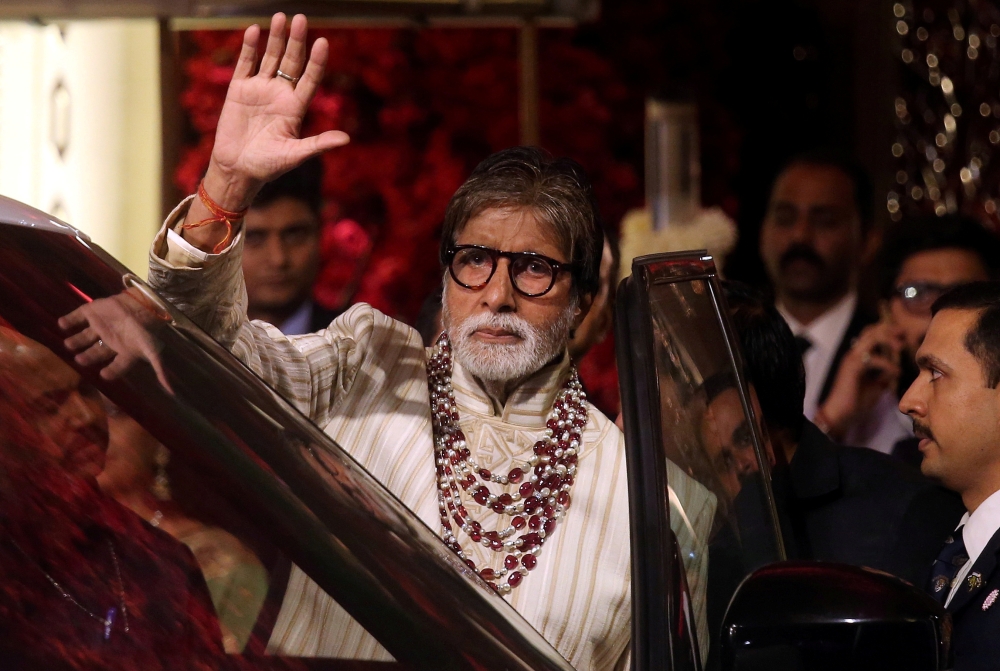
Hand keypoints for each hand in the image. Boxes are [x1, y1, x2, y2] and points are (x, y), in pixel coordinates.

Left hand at [58, 289, 172, 392]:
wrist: (142, 303)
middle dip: (87, 357)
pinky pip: (77, 317)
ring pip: (84, 337)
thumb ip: (158, 369)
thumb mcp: (152, 351)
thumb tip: (172, 392)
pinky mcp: (91, 312)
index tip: (103, 375)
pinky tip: (62, 324)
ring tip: (69, 344)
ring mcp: (100, 326)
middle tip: (79, 361)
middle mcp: (110, 340)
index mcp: (124, 351)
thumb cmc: (146, 329)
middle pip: (96, 352)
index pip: (116, 366)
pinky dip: (68, 321)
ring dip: (75, 341)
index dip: (110, 371)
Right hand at [184, 13, 349, 250]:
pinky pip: (246, 64)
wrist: (237, 170)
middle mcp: (280, 94)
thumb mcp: (295, 156)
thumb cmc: (268, 166)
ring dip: (275, 38)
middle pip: (291, 62)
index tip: (323, 43)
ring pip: (270, 58)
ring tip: (280, 17)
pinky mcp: (238, 90)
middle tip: (300, 18)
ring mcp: (259, 90)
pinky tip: (255, 31)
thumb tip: (346, 139)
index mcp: (295, 108)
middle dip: (296, 41)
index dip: (317, 62)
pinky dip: (249, 48)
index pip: (310, 79)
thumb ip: (318, 144)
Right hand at [818, 321, 904, 438]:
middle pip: (871, 331)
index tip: (902, 336)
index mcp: (857, 358)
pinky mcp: (852, 367)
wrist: (840, 414)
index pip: (871, 336)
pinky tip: (896, 372)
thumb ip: (883, 377)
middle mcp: (853, 354)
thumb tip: (896, 371)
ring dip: (888, 340)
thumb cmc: (855, 402)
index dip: (886, 332)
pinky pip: (873, 359)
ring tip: (900, 346)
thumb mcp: (875, 387)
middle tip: (903, 333)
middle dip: (888, 330)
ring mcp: (851, 359)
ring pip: (871, 338)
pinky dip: (887, 364)